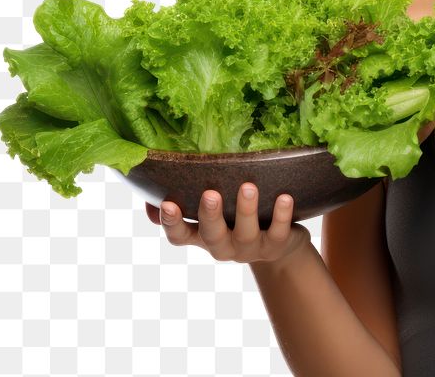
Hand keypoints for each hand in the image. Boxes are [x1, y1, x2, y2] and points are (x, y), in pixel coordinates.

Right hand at [146, 183, 311, 265]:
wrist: (279, 247)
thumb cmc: (236, 221)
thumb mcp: (211, 217)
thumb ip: (186, 203)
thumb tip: (150, 187)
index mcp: (203, 237)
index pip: (179, 236)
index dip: (171, 223)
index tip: (166, 204)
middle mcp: (223, 246)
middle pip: (212, 235)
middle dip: (209, 215)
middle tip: (210, 193)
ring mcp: (250, 248)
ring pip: (246, 233)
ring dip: (246, 209)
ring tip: (248, 186)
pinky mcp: (276, 245)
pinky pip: (278, 231)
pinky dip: (281, 215)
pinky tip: (284, 197)